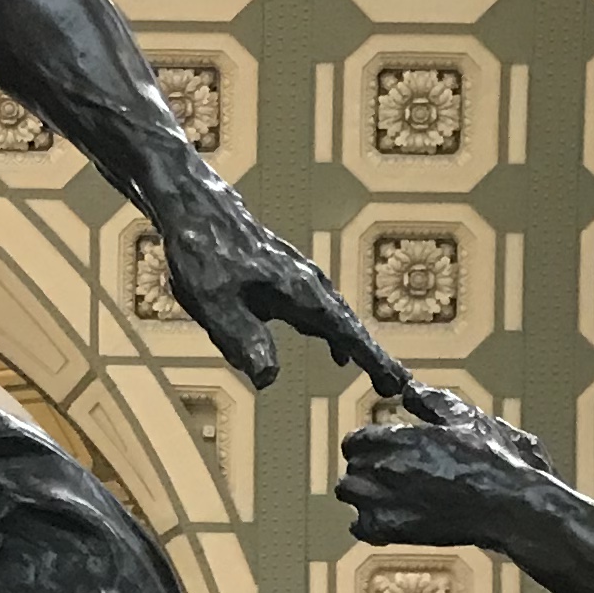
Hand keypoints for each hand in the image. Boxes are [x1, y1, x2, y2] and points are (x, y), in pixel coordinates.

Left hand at [150, 179, 450, 406]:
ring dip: (359, 346)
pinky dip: (336, 333)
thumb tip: (268, 379)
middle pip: (350, 325)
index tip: (397, 382)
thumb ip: (242, 339)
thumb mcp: (213, 302)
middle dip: (375, 356)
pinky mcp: (285, 278)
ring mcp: (299, 278)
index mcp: (298, 291)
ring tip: (380, 375)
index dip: (372, 359)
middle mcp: (308, 283)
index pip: (345, 333)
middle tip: (398, 386)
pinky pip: (320, 312)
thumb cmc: (202, 252)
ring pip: (338, 318)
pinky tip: (336, 353)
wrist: (195, 206)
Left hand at [337, 394, 558, 549]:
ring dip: (362, 491)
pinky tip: (389, 515)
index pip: (355, 440)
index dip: (366, 443)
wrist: (506, 505)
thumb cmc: (491, 460)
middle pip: (352, 465)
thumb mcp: (464, 418)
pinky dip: (368, 522)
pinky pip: (359, 527)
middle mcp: (386, 468)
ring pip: (348, 492)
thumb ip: (430, 401)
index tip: (378, 448)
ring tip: (384, 493)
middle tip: (388, 472)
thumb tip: (407, 390)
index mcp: (400, 439)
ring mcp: (386, 501)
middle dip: (366, 466)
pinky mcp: (394, 530)